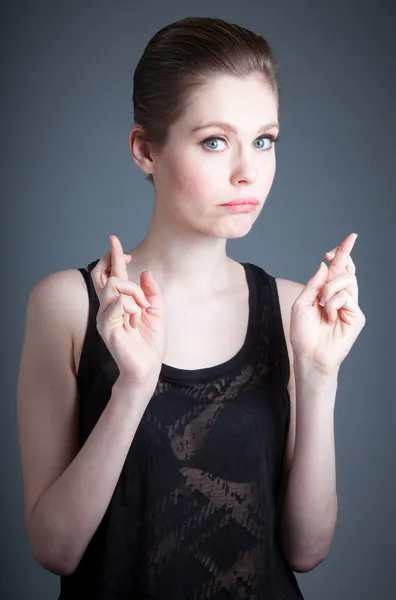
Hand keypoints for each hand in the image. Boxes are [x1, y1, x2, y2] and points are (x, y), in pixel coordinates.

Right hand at [91, 235, 166, 387]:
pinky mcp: (106, 327)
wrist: (148, 367)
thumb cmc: (150, 342)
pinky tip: (135, 321)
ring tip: (142, 308)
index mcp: (119, 303)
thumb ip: (151, 292)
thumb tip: (146, 271)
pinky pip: (118, 303)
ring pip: (114, 286)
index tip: (115, 240)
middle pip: (102, 275)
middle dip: (115, 261)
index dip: (112, 256)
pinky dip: (132, 308)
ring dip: (134, 292)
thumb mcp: (156, 311)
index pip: (110, 274)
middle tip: (128, 259)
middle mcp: (108, 308)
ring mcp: (104, 317)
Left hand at [290, 232, 365, 375]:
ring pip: (346, 280)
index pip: (338, 269)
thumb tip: (325, 265)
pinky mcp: (356, 316)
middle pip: (346, 269)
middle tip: (331, 253)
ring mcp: (350, 306)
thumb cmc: (303, 333)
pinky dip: (333, 304)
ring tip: (322, 305)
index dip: (343, 253)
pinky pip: (346, 297)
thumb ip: (313, 284)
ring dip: (329, 289)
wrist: (309, 355)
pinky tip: (329, 317)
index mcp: (326, 292)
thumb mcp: (301, 304)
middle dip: (341, 256)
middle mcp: (340, 296)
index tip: (348, 239)